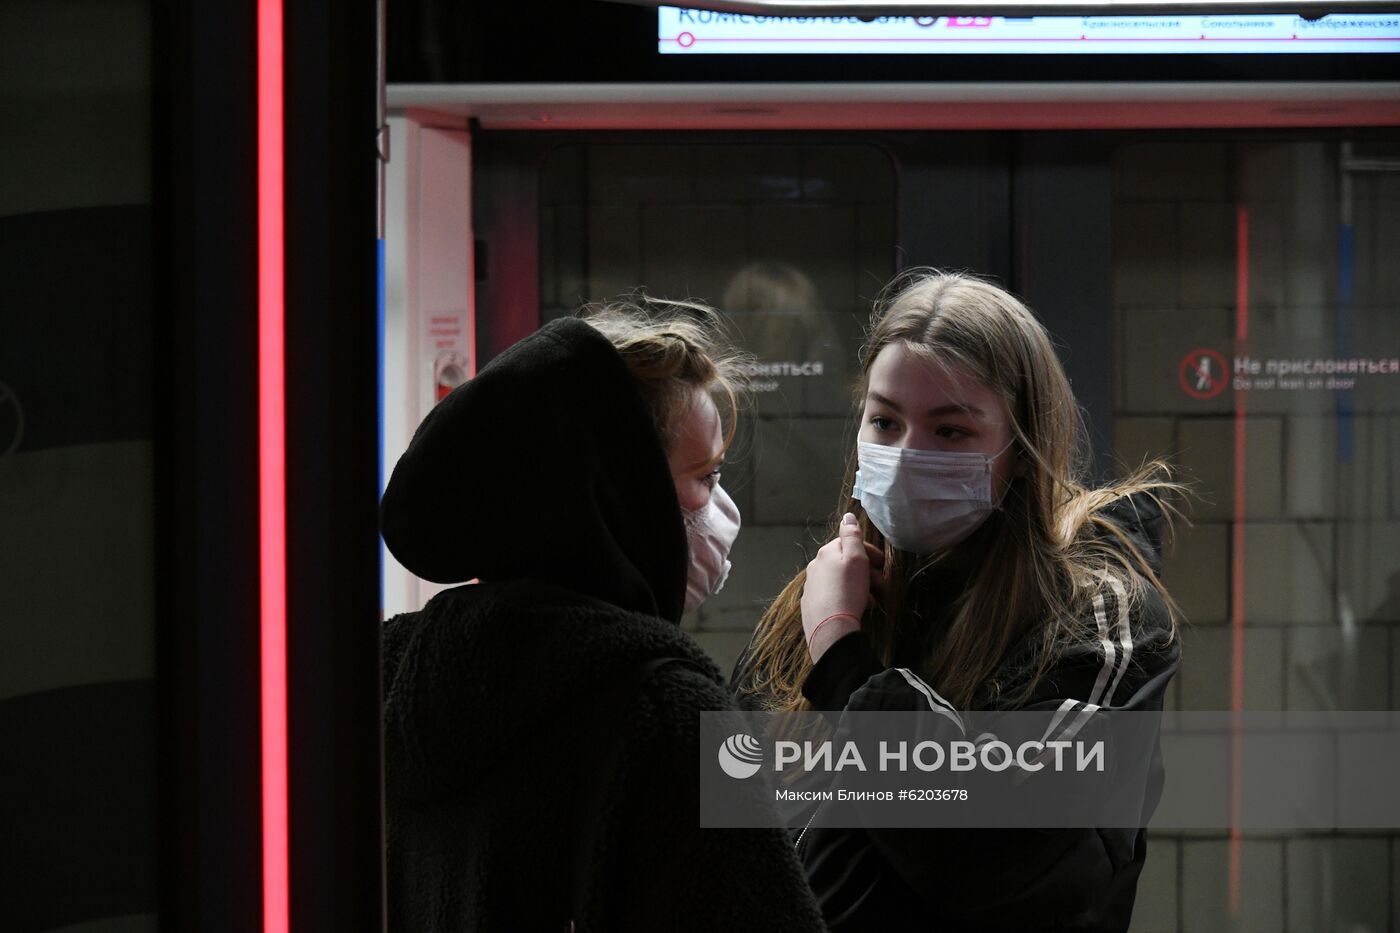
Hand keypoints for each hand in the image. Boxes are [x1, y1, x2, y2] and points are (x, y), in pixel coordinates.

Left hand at [801, 513, 882, 662]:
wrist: (831, 629)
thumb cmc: (847, 591)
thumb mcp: (855, 558)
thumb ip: (852, 535)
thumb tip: (847, 516)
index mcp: (826, 553)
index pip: (849, 544)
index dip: (868, 551)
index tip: (882, 563)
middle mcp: (815, 567)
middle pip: (845, 563)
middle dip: (866, 572)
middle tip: (882, 585)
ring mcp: (812, 588)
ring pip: (841, 581)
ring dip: (859, 587)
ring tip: (872, 600)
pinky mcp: (812, 607)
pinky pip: (834, 597)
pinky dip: (848, 598)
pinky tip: (858, 609)